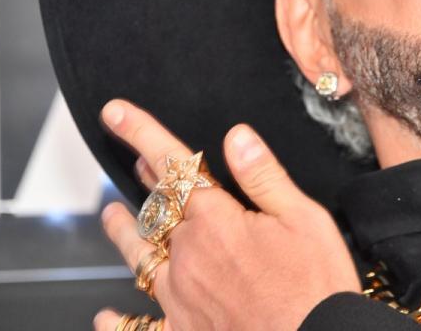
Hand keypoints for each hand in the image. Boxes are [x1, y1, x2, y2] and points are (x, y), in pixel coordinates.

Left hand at [92, 99, 360, 330]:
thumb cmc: (316, 287)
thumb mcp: (304, 220)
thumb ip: (263, 177)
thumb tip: (235, 136)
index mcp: (216, 222)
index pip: (172, 165)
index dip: (141, 132)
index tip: (114, 111)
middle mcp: (188, 256)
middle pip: (156, 208)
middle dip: (148, 180)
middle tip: (137, 160)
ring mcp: (180, 299)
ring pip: (139, 257)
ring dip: (124, 232)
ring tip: (111, 215)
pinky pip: (138, 328)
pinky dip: (118, 323)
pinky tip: (104, 317)